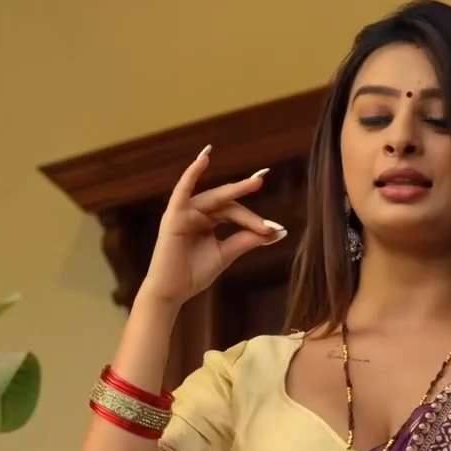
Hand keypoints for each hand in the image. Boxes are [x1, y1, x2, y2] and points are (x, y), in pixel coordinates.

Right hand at [136, 145, 285, 306]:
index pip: (234, 213)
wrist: (172, 293)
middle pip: (227, 204)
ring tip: (255, 181)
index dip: (254, 220)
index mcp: (208, 221)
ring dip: (235, 190)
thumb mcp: (225, 254)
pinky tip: (204, 157)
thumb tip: (278, 231)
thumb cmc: (194, 275)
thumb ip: (247, 240)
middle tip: (263, 179)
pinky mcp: (174, 216)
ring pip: (215, 200)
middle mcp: (197, 213)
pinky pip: (182, 190)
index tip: (275, 230)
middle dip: (245, 193)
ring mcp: (184, 212)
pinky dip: (191, 173)